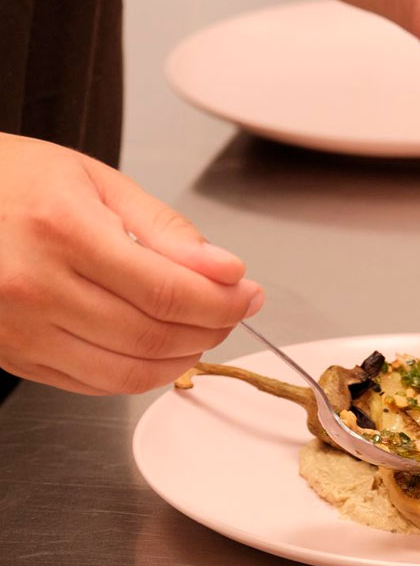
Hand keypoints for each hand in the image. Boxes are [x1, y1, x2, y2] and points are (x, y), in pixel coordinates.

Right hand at [0, 135, 262, 394]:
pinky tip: (156, 349)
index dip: (223, 302)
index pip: (170, 292)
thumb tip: (224, 272)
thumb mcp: (92, 180)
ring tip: (199, 331)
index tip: (248, 294)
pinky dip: (137, 375)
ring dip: (179, 360)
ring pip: (127, 374)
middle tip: (230, 310)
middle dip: (210, 330)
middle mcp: (35, 287)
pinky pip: (93, 385)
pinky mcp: (14, 356)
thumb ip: (164, 229)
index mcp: (61, 230)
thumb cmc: (9, 180)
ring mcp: (20, 330)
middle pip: (154, 337)